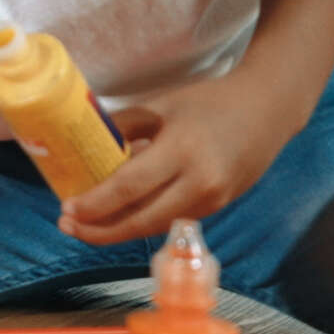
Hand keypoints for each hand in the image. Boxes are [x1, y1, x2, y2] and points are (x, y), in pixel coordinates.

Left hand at [60, 70, 308, 245]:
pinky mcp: (219, 207)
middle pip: (141, 219)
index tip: (66, 209)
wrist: (267, 111)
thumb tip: (84, 144)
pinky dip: (143, 221)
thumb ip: (122, 126)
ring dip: (119, 231)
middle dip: (100, 229)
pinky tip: (118, 217)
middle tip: (67, 226)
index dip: (95, 203)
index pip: (129, 187)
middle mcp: (200, 182)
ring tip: (85, 226)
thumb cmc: (210, 102)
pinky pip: (172, 219)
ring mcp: (213, 199)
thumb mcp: (160, 105)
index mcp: (182, 150)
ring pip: (156, 225)